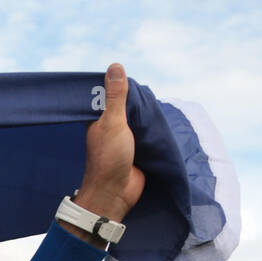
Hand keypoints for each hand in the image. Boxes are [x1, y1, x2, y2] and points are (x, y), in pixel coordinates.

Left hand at [66, 63, 146, 245]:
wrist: (116, 194)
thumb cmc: (109, 159)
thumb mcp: (113, 122)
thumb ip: (116, 96)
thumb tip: (115, 65)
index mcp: (98, 120)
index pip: (108, 95)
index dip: (117, 85)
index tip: (129, 74)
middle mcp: (110, 128)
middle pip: (127, 106)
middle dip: (138, 99)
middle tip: (149, 88)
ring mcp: (124, 139)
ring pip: (138, 119)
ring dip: (147, 114)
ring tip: (157, 101)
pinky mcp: (137, 149)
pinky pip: (147, 133)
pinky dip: (154, 127)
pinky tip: (163, 118)